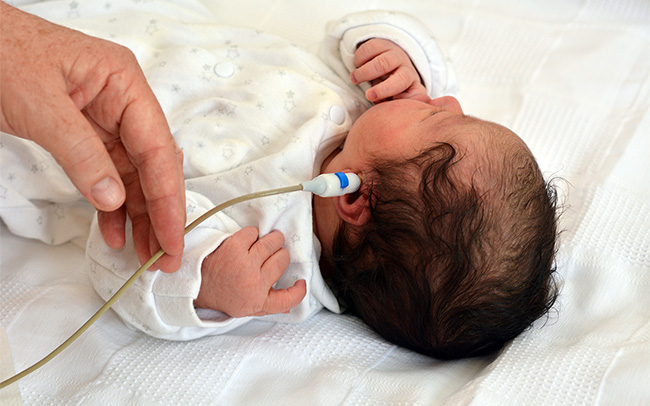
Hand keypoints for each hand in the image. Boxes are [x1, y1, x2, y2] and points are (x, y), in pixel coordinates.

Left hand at [0, 4, 184, 271]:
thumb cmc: (0, 52)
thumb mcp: (39, 104)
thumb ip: (80, 152)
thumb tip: (112, 198)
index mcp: (124, 83)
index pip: (157, 149)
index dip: (167, 198)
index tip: (171, 238)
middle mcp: (123, 102)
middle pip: (153, 165)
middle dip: (160, 212)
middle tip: (165, 256)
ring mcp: (107, 118)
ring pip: (134, 174)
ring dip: (139, 215)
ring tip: (142, 254)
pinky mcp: (87, 133)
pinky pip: (108, 173)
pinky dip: (110, 204)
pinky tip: (113, 231)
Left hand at [195, 227, 306, 317]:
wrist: (195, 284)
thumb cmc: (222, 293)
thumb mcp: (246, 307)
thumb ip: (269, 304)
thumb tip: (292, 301)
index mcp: (258, 302)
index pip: (288, 299)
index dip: (298, 291)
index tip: (301, 282)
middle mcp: (254, 284)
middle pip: (283, 259)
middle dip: (280, 254)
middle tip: (271, 255)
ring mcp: (244, 264)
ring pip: (272, 242)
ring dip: (271, 239)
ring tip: (265, 243)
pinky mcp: (234, 247)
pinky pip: (254, 233)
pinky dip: (252, 235)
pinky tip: (246, 242)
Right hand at [350, 38, 428, 102]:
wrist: (383, 63)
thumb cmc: (387, 87)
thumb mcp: (391, 100)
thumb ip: (391, 106)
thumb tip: (387, 112)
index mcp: (412, 87)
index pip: (416, 95)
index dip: (406, 101)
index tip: (390, 108)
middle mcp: (407, 70)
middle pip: (401, 79)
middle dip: (384, 89)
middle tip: (369, 96)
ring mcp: (396, 56)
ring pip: (384, 63)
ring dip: (365, 72)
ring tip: (354, 79)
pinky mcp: (383, 44)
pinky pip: (371, 49)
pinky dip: (360, 58)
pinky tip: (358, 65)